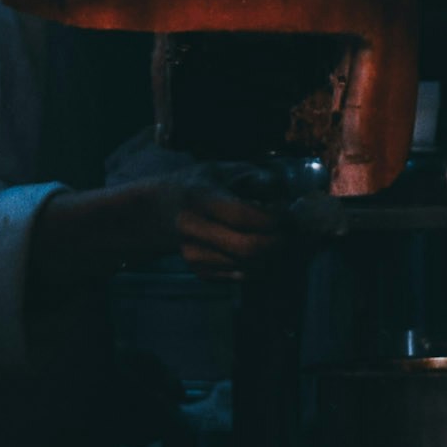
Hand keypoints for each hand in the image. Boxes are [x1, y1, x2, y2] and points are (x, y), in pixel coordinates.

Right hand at [168, 183, 285, 277]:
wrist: (160, 211)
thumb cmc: (200, 185)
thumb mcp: (225, 169)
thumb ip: (257, 178)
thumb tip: (286, 199)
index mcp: (199, 197)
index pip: (242, 216)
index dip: (271, 219)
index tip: (286, 215)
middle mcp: (192, 229)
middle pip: (247, 249)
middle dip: (276, 243)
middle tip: (287, 233)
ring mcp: (194, 254)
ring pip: (249, 267)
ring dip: (270, 257)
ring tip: (273, 239)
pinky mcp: (200, 272)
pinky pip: (241, 277)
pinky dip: (257, 266)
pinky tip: (255, 249)